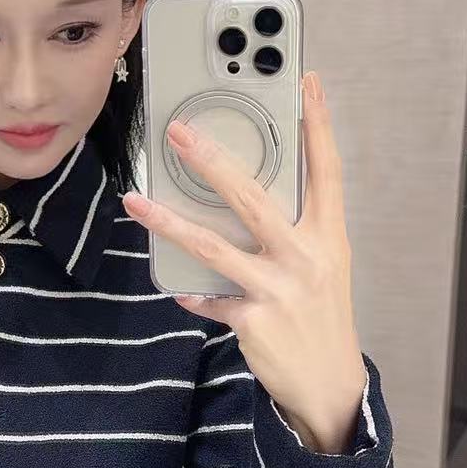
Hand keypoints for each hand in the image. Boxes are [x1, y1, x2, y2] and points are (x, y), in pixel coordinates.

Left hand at [121, 71, 365, 454]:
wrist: (330, 385)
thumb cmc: (320, 317)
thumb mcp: (321, 266)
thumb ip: (291, 230)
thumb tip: (240, 197)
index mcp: (328, 237)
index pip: (326, 170)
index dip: (318, 124)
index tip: (306, 82)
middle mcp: (307, 258)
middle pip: (253, 198)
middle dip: (212, 161)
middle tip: (179, 132)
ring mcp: (280, 289)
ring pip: (214, 246)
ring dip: (169, 222)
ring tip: (137, 202)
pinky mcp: (254, 320)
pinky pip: (208, 296)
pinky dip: (193, 293)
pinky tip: (181, 289)